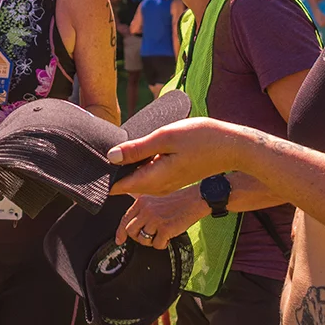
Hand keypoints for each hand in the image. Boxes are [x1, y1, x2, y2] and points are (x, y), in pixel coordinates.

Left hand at [108, 119, 258, 197]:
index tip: (90, 166)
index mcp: (154, 179)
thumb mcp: (166, 138)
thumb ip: (137, 148)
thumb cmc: (202, 139)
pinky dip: (142, 163)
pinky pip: (150, 173)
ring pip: (139, 178)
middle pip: (127, 183)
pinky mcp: (174, 176)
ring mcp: (167, 183)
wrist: (234, 147)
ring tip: (118, 147)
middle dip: (113, 170)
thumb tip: (111, 157)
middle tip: (99, 151)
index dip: (103, 177)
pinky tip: (142, 148)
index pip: (118, 187)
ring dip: (128, 165)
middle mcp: (159, 187)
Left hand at [116, 189, 209, 249]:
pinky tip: (167, 237)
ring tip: (159, 235)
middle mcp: (146, 210)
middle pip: (131, 231)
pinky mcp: (165, 229)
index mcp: (141, 201)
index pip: (124, 219)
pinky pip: (157, 244)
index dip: (120, 232)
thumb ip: (143, 209)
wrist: (195, 200)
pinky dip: (162, 244)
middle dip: (137, 238)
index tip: (119, 240)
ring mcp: (155, 220)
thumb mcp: (155, 199)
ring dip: (151, 241)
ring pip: (143, 240)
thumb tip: (132, 225)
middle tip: (147, 236)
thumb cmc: (177, 200)